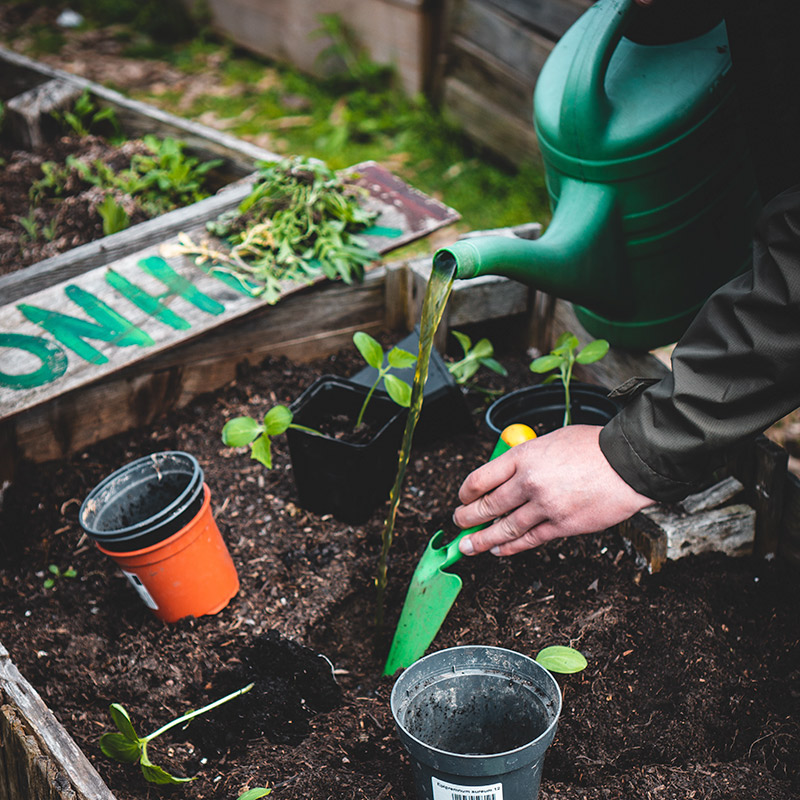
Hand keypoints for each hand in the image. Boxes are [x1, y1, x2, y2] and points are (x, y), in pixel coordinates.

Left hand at [453, 425, 654, 555]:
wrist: (629, 463)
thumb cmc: (593, 447)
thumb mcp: (550, 440)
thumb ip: (527, 457)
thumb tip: (507, 474)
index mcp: (523, 456)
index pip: (480, 478)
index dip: (465, 492)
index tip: (462, 498)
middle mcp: (529, 482)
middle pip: (487, 506)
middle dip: (467, 518)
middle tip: (458, 523)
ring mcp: (545, 506)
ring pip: (504, 529)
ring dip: (482, 540)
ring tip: (468, 546)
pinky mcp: (562, 526)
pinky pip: (529, 540)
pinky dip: (510, 547)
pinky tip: (499, 550)